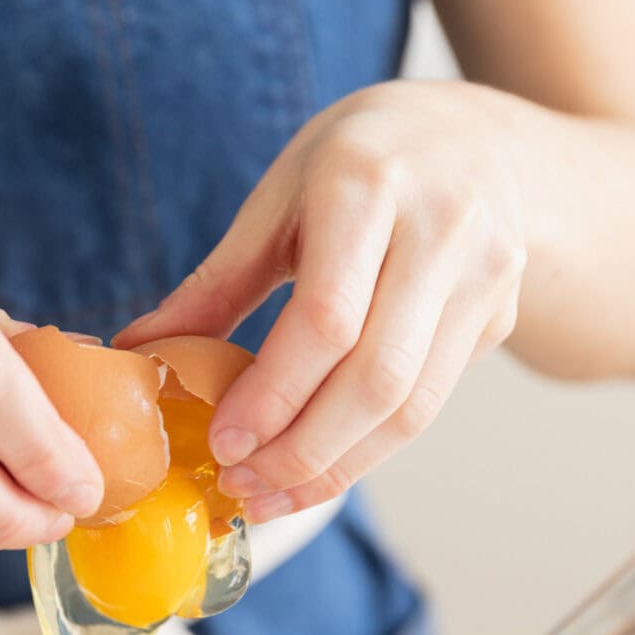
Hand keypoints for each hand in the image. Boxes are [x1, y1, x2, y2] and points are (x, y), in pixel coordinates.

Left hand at [114, 81, 527, 521]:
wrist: (483, 138)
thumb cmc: (363, 161)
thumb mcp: (282, 194)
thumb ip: (217, 281)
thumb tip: (136, 355)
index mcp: (370, 184)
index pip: (326, 318)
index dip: (273, 394)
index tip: (223, 441)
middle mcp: (443, 228)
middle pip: (375, 378)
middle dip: (301, 451)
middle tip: (240, 484)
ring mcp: (483, 278)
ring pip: (410, 408)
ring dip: (334, 468)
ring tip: (269, 496)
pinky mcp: (497, 320)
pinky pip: (428, 407)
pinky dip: (366, 453)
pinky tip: (315, 472)